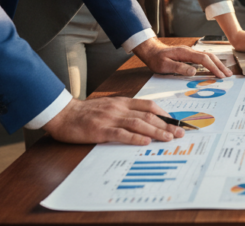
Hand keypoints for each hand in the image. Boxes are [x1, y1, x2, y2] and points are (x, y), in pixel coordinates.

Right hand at [42, 96, 181, 145]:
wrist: (63, 114)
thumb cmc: (86, 113)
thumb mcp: (109, 107)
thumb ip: (125, 111)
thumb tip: (145, 121)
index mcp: (122, 102)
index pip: (149, 105)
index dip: (165, 113)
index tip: (177, 122)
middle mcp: (119, 108)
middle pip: (148, 115)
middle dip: (167, 124)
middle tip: (180, 132)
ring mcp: (110, 119)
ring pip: (139, 123)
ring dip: (157, 131)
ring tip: (169, 138)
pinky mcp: (100, 130)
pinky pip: (121, 134)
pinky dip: (135, 138)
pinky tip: (146, 142)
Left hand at [133, 37, 231, 77]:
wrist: (151, 51)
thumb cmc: (156, 59)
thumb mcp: (164, 66)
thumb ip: (179, 68)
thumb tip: (194, 72)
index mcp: (185, 53)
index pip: (203, 59)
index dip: (213, 67)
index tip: (220, 75)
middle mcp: (190, 51)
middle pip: (209, 56)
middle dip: (220, 65)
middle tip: (228, 74)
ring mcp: (190, 52)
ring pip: (208, 56)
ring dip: (217, 64)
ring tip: (225, 72)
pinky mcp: (189, 55)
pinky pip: (203, 58)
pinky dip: (211, 63)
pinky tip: (215, 68)